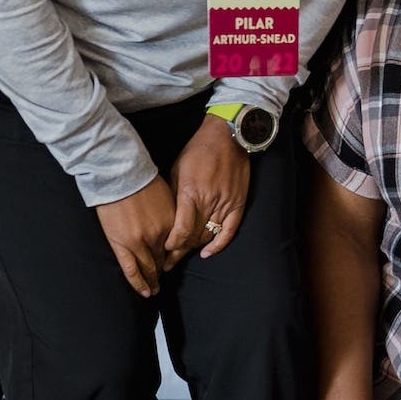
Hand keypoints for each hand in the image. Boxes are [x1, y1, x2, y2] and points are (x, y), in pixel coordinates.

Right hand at [94, 176, 176, 297]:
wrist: (120, 177)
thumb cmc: (143, 181)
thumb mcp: (166, 197)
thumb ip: (170, 215)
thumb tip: (171, 226)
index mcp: (172, 223)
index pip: (176, 247)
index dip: (174, 256)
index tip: (172, 261)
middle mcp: (159, 236)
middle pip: (163, 259)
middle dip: (163, 270)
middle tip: (163, 280)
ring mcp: (140, 243)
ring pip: (149, 268)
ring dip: (152, 281)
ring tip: (154, 290)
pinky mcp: (122, 246)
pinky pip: (132, 270)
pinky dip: (139, 283)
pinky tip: (144, 292)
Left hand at [166, 115, 250, 261]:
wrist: (227, 137)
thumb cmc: (198, 151)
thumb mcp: (177, 171)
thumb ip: (173, 196)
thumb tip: (166, 218)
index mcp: (191, 194)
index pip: (180, 231)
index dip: (170, 244)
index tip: (162, 249)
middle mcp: (209, 202)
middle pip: (192, 238)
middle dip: (178, 252)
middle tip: (166, 262)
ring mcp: (225, 204)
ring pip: (208, 236)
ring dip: (194, 248)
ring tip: (181, 256)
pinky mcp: (238, 204)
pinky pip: (229, 231)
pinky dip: (218, 245)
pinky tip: (207, 253)